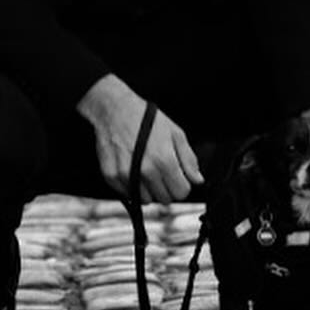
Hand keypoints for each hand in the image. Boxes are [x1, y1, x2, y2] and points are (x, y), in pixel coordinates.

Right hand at [76, 75, 203, 204]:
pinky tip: (133, 169)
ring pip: (147, 200)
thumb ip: (188, 158)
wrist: (115, 109)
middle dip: (167, 188)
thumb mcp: (175, 132)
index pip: (181, 192)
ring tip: (146, 169)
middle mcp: (145, 170)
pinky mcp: (111, 176)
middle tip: (162, 171)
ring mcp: (127, 175)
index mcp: (164, 160)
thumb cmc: (145, 118)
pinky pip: (128, 194)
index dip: (182, 185)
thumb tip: (197, 179)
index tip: (177, 177)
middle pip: (165, 199)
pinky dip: (132, 186)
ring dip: (149, 189)